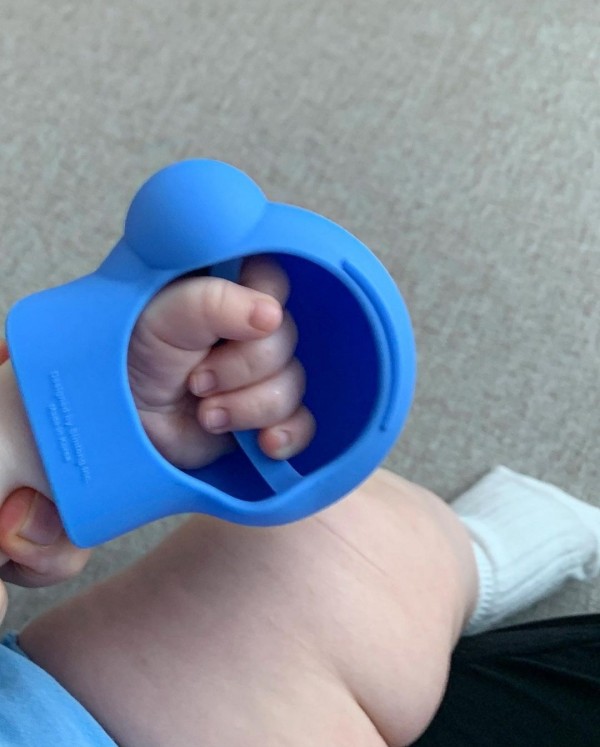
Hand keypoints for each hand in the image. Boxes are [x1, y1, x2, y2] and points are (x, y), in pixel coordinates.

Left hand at [0, 255, 314, 598]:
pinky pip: (301, 423)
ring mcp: (262, 375)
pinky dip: (285, 435)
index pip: (274, 282)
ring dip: (248, 407)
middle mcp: (252, 330)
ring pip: (292, 386)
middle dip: (240, 370)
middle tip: (195, 381)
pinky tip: (263, 443)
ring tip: (206, 414)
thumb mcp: (162, 317)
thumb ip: (214, 303)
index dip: (259, 308)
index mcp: (230, 291)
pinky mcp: (266, 417)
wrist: (119, 423)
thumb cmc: (131, 357)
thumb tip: (272, 315)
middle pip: (285, 342)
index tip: (223, 331)